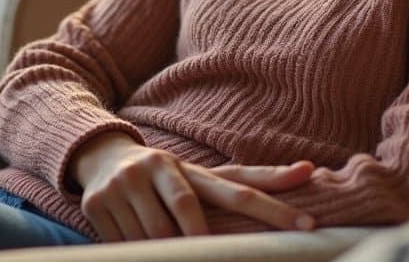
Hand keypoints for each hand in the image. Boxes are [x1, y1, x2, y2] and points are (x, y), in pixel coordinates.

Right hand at [69, 131, 316, 241]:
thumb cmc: (166, 175)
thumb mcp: (202, 175)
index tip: (307, 224)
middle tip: (209, 254)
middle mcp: (158, 167)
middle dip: (199, 242)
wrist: (100, 156)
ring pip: (154, 234)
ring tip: (173, 251)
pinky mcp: (98, 202)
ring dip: (166, 251)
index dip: (273, 207)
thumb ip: (250, 180)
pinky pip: (124, 243)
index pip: (239, 189)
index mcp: (191, 167)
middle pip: (188, 214)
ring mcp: (126, 184)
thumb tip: (310, 169)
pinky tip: (141, 250)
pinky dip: (138, 254)